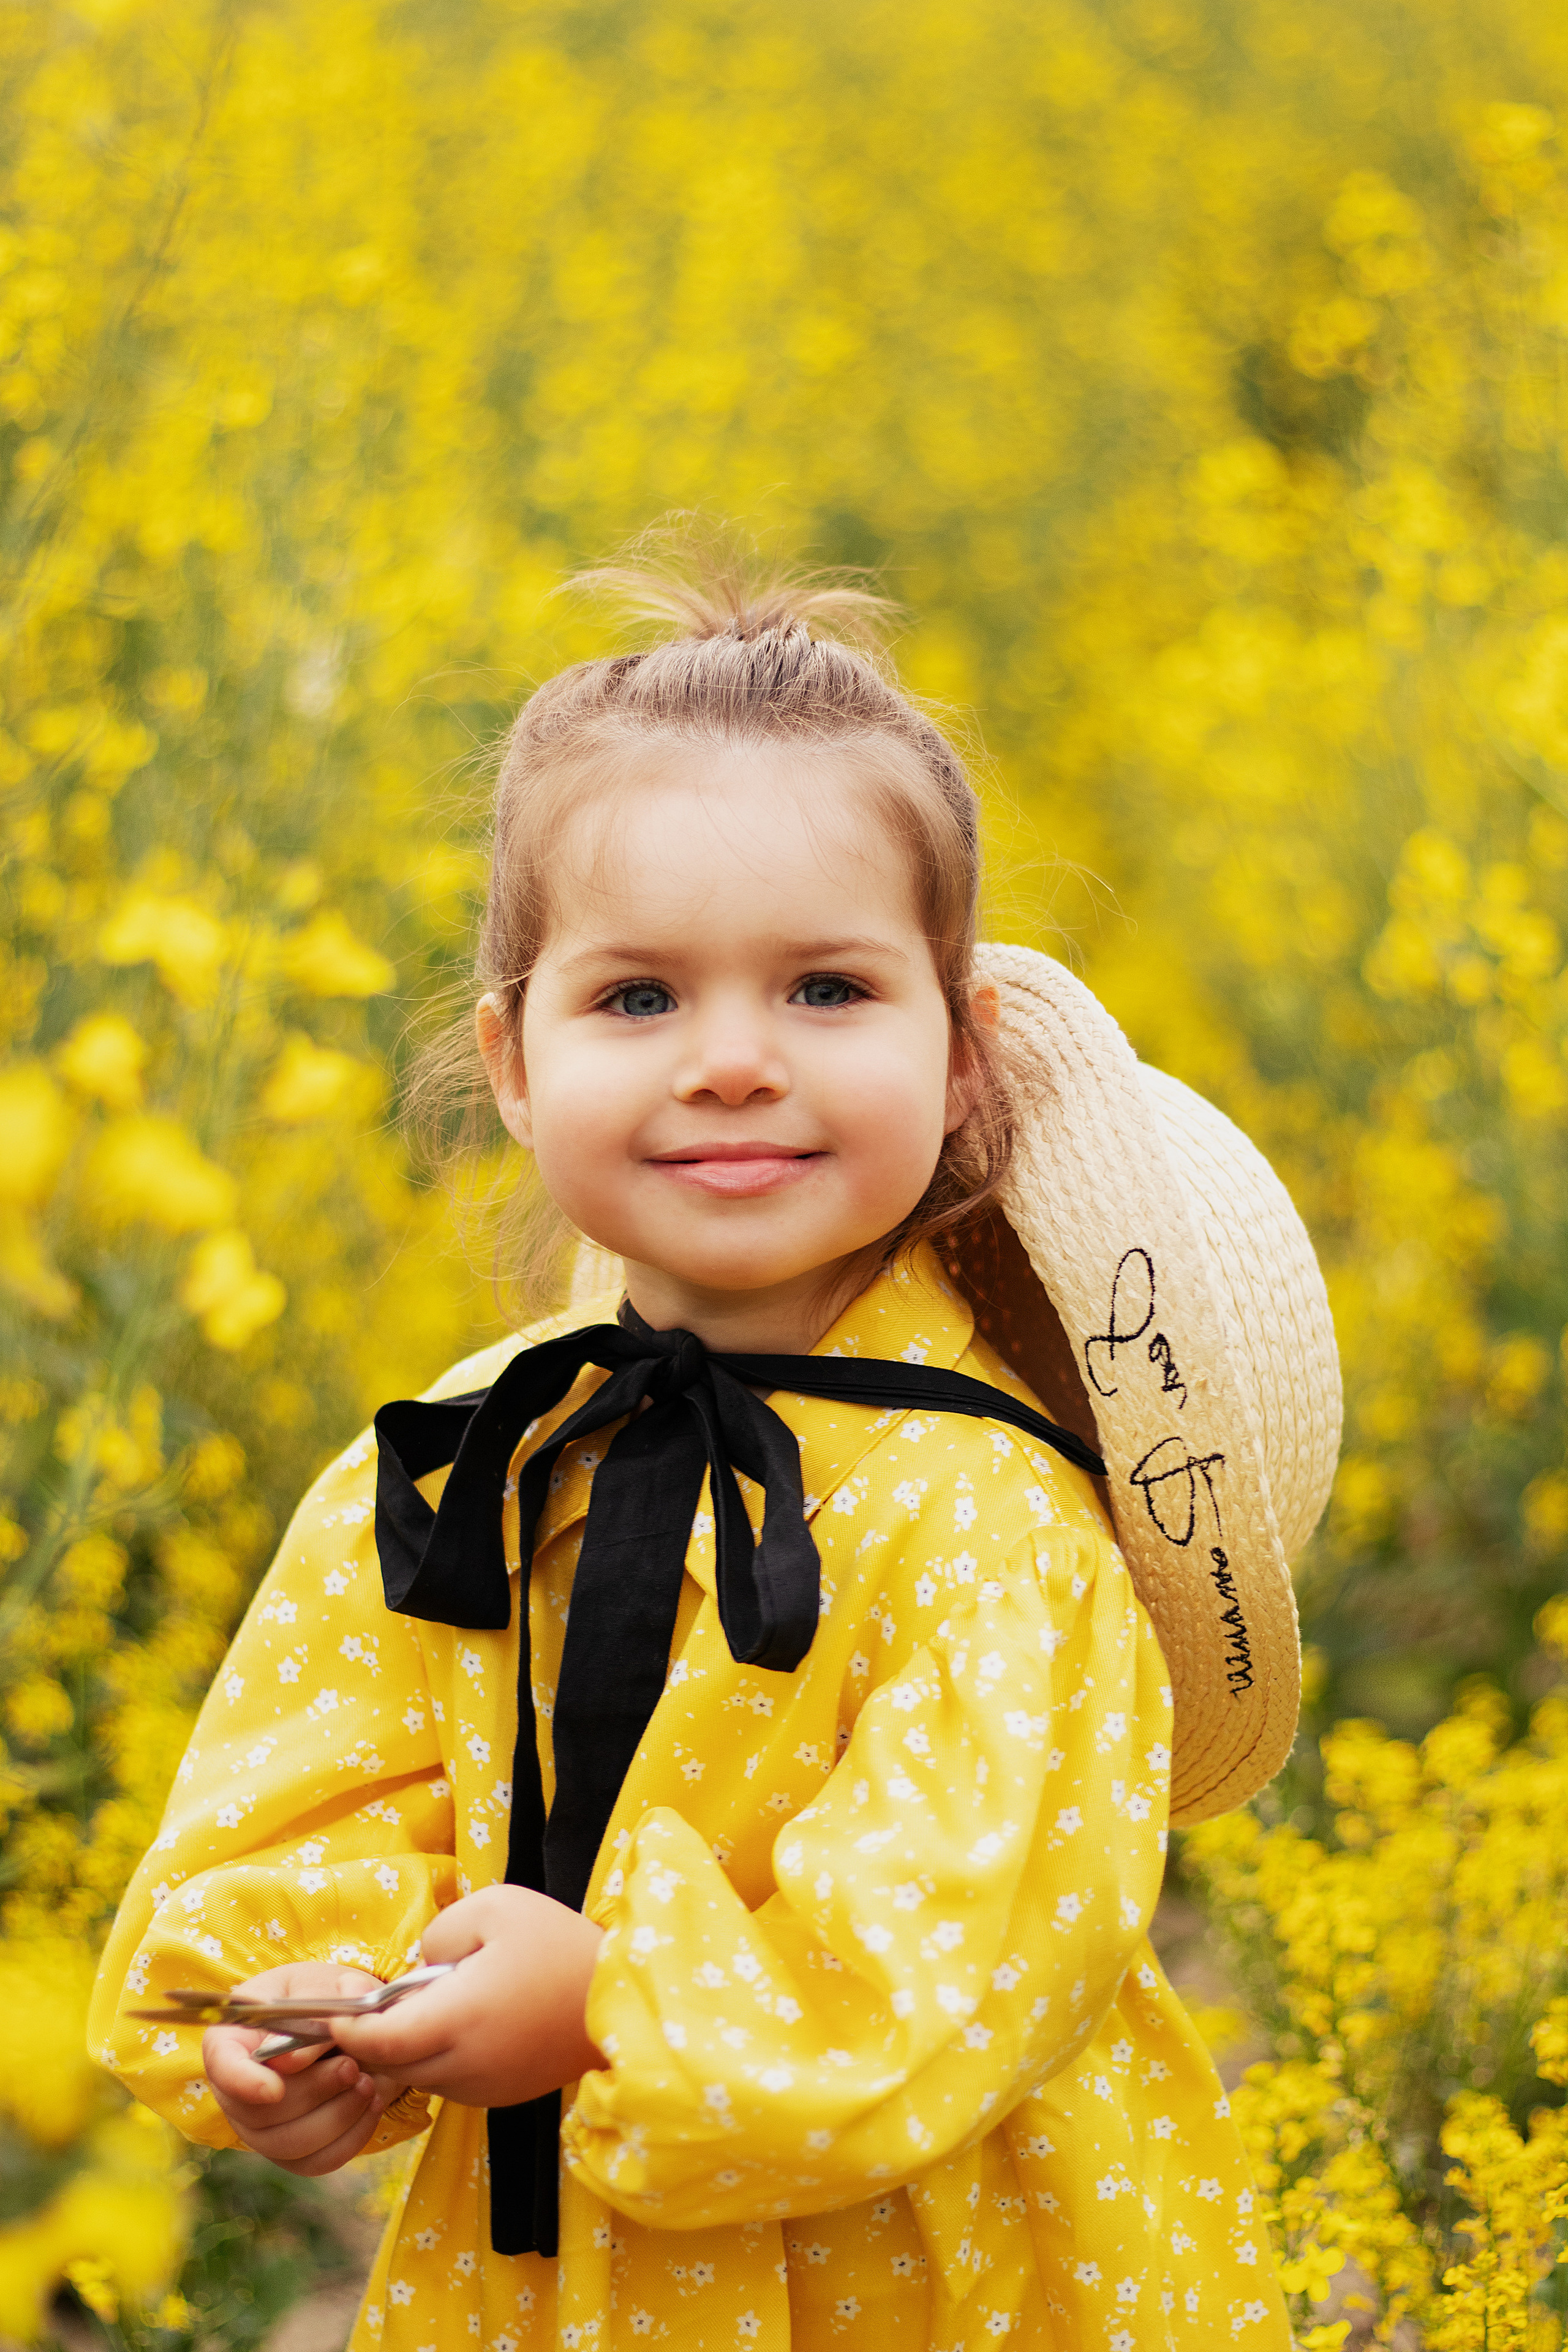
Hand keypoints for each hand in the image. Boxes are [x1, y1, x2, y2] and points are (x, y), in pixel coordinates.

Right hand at [202, 1963, 404, 2176]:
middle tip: (352, 2066)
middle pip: (260, 2113)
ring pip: (289, 2144)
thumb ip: (313, 2008)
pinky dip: (351, 2137)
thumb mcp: (322, 1985)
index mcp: (232, 2039)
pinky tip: (371, 2104)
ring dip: (336, 2116)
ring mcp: (261, 2128)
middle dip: (313, 2092)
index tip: (273, 2089)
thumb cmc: (325, 1997)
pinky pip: (316, 2161)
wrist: (349, 2023)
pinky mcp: (292, 2152)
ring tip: (368, 2083)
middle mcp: (236, 2091)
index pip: (222, 2066)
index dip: (242, 2083)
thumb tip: (295, 2056)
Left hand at [328, 1885, 604, 2107]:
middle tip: (380, 2004)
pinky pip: (453, 2083)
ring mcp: (485, 2086)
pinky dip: (442, 2060)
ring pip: (422, 2077)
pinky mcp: (505, 2094)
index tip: (336, 2011)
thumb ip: (440, 1933)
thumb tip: (421, 1967)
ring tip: (431, 2008)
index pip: (376, 2042)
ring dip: (411, 2051)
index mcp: (455, 2019)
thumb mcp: (494, 1908)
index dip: (349, 2029)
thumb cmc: (558, 1945)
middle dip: (377, 2039)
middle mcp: (463, 2065)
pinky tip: (466, 2025)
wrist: (622, 1997)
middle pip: (393, 2065)